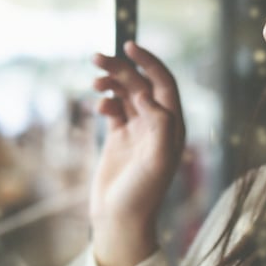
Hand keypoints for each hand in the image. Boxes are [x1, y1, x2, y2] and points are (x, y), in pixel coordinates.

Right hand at [90, 41, 185, 265]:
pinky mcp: (119, 139)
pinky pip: (113, 110)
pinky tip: (97, 107)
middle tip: (97, 57)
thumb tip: (147, 93)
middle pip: (140, 85)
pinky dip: (105, 103)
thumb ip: (159, 124)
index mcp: (172, 127)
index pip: (163, 84)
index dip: (149, 62)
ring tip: (94, 81)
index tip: (130, 46)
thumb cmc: (142, 194)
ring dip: (110, 83)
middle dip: (121, 68)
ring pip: (125, 95)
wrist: (121, 220)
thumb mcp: (157, 160)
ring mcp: (137, 131)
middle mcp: (156, 125)